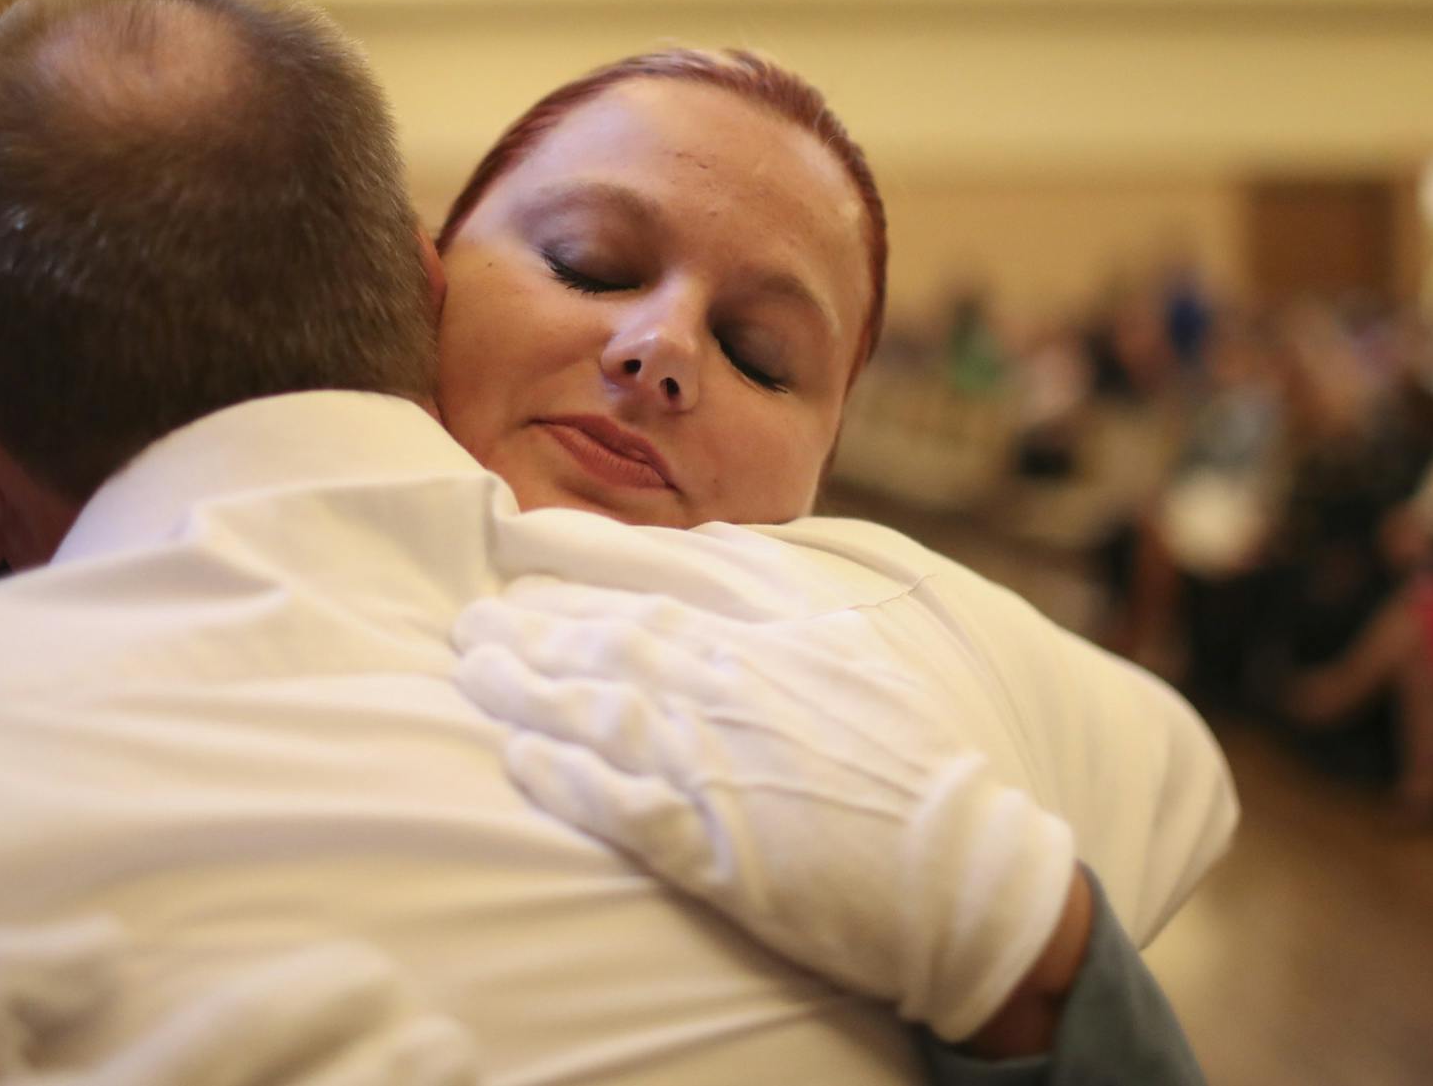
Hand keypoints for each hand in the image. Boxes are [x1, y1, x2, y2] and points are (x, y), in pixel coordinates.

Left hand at [453, 582, 1078, 1042]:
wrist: (963, 871)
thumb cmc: (912, 764)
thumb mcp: (853, 653)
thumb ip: (780, 604)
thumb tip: (715, 561)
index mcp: (766, 650)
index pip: (649, 597)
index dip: (574, 579)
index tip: (519, 564)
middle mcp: (731, 698)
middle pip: (608, 649)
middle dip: (530, 633)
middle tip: (470, 624)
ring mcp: (718, 770)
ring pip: (599, 714)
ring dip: (526, 690)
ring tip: (473, 672)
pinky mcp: (713, 848)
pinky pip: (620, 806)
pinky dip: (566, 779)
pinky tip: (520, 758)